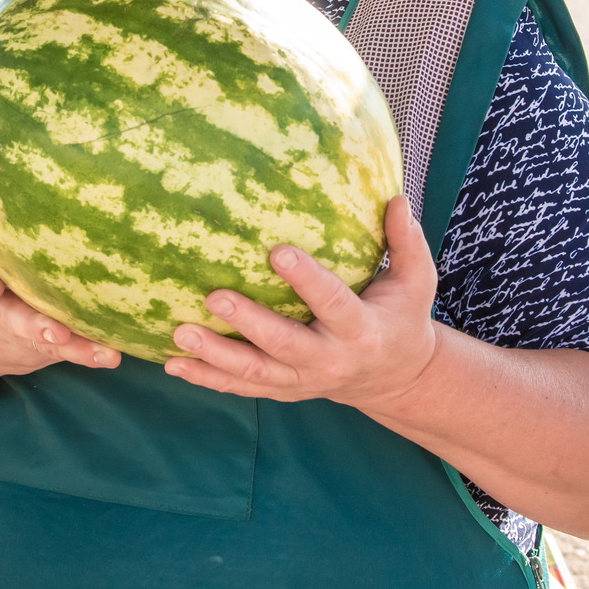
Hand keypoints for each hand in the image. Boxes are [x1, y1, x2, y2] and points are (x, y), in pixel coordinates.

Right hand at [0, 236, 119, 387]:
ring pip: (50, 342)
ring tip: (104, 353)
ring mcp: (26, 333)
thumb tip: (8, 140)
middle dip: (36, 326)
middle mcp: (1, 311)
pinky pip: (72, 350)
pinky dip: (91, 352)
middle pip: (17, 320)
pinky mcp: (48, 347)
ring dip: (76, 347)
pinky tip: (116, 353)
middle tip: (54, 331)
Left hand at [163, 196, 439, 411]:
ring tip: (178, 333)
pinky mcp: (282, 390)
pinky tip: (172, 363)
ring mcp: (302, 380)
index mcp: (361, 330)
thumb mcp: (416, 283)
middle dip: (249, 322)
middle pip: (284, 345)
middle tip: (214, 295)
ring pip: (254, 373)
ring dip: (215, 356)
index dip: (307, 280)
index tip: (278, 251)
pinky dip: (207, 378)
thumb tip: (396, 198)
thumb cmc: (400, 316)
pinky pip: (241, 387)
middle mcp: (329, 360)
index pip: (333, 303)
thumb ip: (406, 243)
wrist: (395, 379)